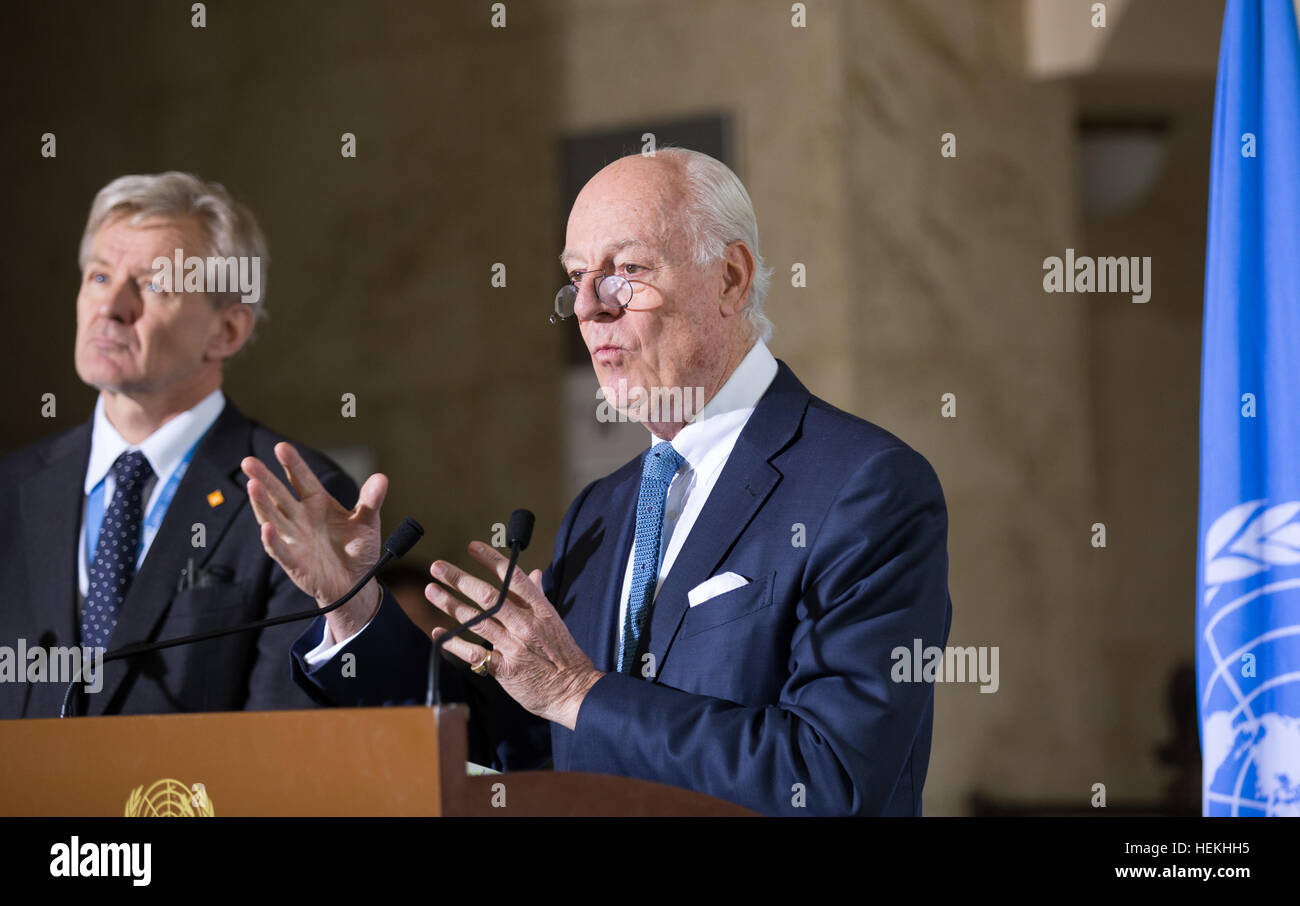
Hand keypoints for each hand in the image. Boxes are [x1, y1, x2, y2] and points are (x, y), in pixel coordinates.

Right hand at [240, 442, 386, 638]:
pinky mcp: (294, 562)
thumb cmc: (357, 549)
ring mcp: (295, 539)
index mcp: (318, 503)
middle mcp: (301, 518)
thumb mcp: (367, 522)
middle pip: (279, 494)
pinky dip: (273, 540)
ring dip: (262, 503)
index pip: (302, 479)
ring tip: (252, 485)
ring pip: (273, 518)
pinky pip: (280, 550)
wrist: (356, 583)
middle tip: (248, 461)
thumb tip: (381, 478)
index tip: (281, 447)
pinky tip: (267, 528)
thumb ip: (371, 501)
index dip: (292, 464)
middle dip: (264, 478)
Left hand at [426, 541, 603, 729]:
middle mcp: (525, 624)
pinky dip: (454, 641)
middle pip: (488, 596)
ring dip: (450, 603)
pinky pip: (473, 653)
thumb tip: (533, 572)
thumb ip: (538, 596)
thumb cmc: (563, 655)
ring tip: (431, 591)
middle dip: (460, 579)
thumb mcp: (554, 620)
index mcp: (540, 609)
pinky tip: (438, 631)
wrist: (574, 690)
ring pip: (476, 620)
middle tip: (438, 567)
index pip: (513, 578)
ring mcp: (513, 646)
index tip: (472, 547)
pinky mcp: (504, 669)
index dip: (491, 560)